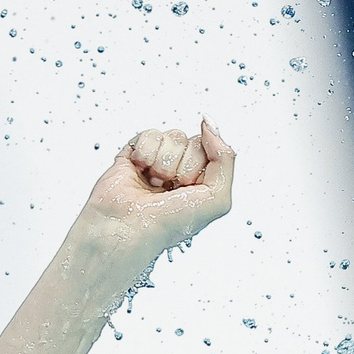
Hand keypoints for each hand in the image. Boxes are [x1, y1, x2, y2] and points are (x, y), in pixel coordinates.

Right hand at [82, 121, 237, 257]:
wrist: (128, 228)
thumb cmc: (169, 224)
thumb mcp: (217, 199)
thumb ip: (225, 159)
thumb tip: (209, 125)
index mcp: (201, 182)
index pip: (212, 150)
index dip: (202, 165)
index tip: (190, 187)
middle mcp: (180, 172)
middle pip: (193, 141)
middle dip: (183, 164)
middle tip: (171, 188)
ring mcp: (157, 161)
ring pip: (173, 136)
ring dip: (164, 161)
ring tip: (154, 182)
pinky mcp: (135, 154)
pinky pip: (150, 134)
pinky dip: (146, 152)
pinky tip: (140, 171)